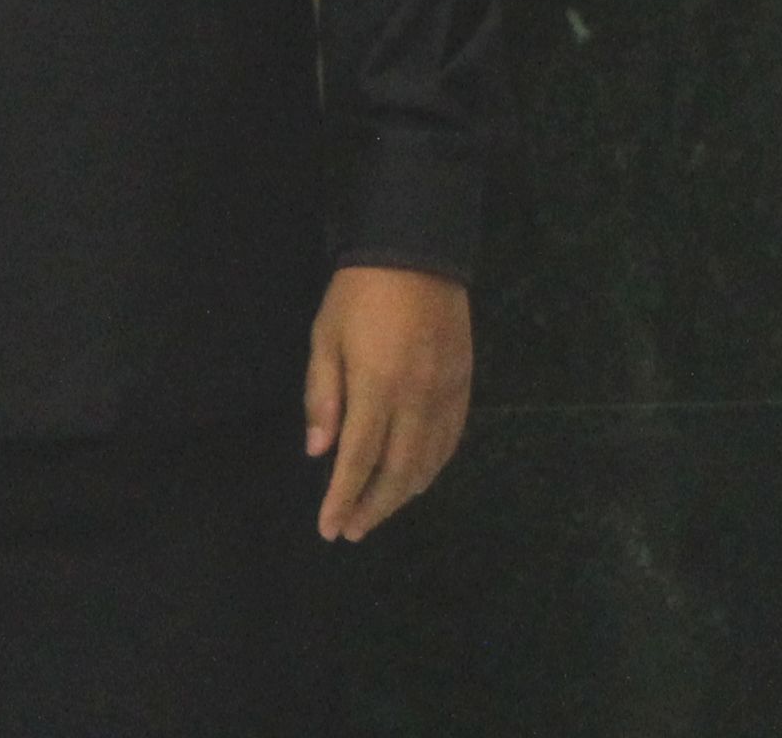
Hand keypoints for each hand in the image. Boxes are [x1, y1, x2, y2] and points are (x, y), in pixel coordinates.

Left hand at [303, 262, 471, 541]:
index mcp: (376, 387)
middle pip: (398, 470)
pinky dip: (435, 465)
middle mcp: (415, 397)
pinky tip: (419, 477)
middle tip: (353, 531)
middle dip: (374, 506)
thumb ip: (322, 397)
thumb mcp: (325, 338)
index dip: (343, 499)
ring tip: (380, 511)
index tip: (329, 528)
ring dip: (404, 493)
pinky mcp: (464, 381)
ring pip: (429, 459)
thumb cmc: (360, 294)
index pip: (358, 459)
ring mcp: (445, 391)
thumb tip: (318, 452)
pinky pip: (452, 436)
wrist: (418, 251)